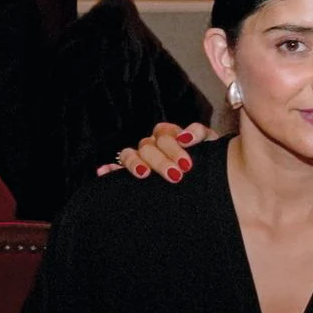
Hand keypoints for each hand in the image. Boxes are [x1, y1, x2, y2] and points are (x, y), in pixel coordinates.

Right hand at [96, 121, 214, 181]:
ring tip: (144, 174)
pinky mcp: (132, 173)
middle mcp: (153, 145)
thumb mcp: (209, 144)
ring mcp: (141, 158)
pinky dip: (109, 170)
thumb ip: (200, 134)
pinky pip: (115, 169)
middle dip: (162, 160)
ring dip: (136, 164)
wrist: (208, 180)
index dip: (174, 146)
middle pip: (148, 145)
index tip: (186, 163)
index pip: (164, 132)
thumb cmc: (208, 159)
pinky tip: (103, 171)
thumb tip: (185, 137)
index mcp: (170, 135)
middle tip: (176, 175)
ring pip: (129, 154)